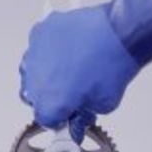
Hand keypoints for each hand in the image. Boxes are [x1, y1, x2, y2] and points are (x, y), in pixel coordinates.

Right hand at [19, 5, 138, 133]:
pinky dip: (49, 51)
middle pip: (34, 96)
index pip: (45, 119)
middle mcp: (35, 79)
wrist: (119, 32)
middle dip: (50, 97)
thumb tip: (78, 120)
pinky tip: (68, 51)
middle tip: (71, 92)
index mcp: (50, 102)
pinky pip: (39, 46)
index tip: (68, 115)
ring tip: (68, 69)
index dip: (59, 118)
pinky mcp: (40, 32)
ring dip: (45, 73)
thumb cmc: (113, 64)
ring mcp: (35, 53)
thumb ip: (83, 116)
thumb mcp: (104, 104)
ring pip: (32, 70)